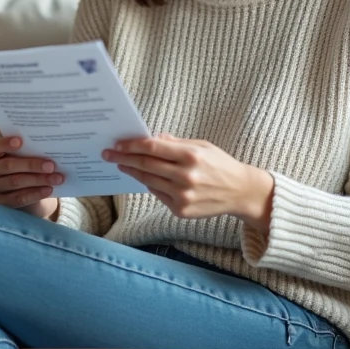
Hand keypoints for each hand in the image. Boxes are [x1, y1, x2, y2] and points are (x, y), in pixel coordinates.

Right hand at [0, 137, 62, 218]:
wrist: (16, 190)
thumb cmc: (18, 166)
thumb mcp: (16, 157)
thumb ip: (24, 151)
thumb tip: (46, 147)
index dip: (6, 144)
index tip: (21, 140)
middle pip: (8, 166)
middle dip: (31, 165)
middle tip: (51, 165)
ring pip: (15, 183)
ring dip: (38, 180)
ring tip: (57, 178)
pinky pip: (19, 198)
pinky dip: (35, 193)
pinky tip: (49, 189)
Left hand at [102, 134, 273, 230]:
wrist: (240, 192)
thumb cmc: (220, 164)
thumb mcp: (202, 146)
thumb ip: (175, 143)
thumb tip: (153, 138)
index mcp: (191, 156)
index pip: (153, 148)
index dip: (132, 145)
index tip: (118, 143)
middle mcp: (186, 177)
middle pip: (146, 166)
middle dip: (124, 158)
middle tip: (108, 154)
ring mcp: (183, 196)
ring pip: (148, 181)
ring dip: (132, 172)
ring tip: (121, 164)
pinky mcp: (181, 210)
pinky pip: (158, 194)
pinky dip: (149, 185)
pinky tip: (142, 177)